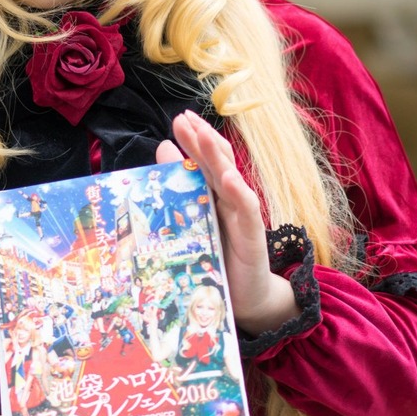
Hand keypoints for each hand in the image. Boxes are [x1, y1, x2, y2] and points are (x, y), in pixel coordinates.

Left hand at [156, 110, 298, 335]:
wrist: (248, 297)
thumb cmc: (218, 259)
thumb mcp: (196, 224)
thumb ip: (183, 190)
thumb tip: (164, 151)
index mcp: (216, 195)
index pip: (206, 160)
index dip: (196, 139)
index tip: (180, 119)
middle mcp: (230, 200)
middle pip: (218, 163)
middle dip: (203, 139)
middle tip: (185, 119)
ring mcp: (243, 215)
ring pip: (231, 179)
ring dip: (217, 156)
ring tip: (204, 135)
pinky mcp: (252, 236)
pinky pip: (247, 209)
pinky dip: (239, 191)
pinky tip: (230, 177)